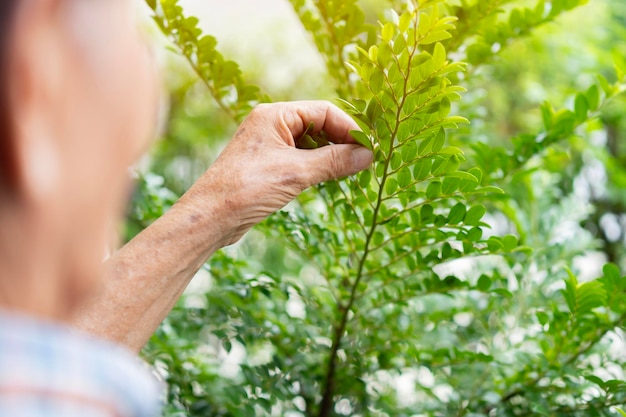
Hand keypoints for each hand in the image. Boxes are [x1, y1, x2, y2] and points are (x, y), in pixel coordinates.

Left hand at [179, 101, 373, 245]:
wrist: (211, 217)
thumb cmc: (247, 188)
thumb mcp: (296, 173)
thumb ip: (334, 161)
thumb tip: (368, 155)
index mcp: (274, 115)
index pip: (323, 111)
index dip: (349, 128)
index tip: (369, 149)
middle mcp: (271, 125)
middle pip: (319, 125)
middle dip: (342, 142)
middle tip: (365, 161)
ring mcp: (269, 146)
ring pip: (311, 144)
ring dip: (332, 156)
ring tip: (353, 171)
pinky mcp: (268, 166)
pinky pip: (301, 160)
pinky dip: (318, 167)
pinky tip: (331, 179)